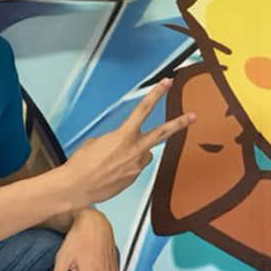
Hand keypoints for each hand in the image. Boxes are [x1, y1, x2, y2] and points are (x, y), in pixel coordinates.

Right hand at [57, 79, 194, 205]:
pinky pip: (135, 167)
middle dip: (179, 123)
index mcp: (124, 135)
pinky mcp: (134, 178)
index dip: (156, 94)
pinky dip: (127, 166)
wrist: (78, 187)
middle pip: (162, 132)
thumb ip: (115, 138)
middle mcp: (135, 150)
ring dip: (137, 152)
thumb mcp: (96, 141)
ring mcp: (137, 166)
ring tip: (116, 159)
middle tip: (192, 117)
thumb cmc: (82, 163)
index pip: (144, 109)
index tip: (166, 83)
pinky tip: (112, 170)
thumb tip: (120, 143)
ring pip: (145, 153)